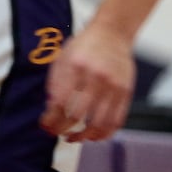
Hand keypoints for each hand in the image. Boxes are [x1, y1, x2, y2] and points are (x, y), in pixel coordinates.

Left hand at [40, 21, 134, 142]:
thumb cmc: (83, 46)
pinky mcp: (126, 92)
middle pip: (77, 115)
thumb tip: (50, 110)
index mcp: (75, 66)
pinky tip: (93, 135)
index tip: (45, 126)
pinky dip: (104, 133)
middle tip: (56, 133)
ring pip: (99, 124)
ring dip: (84, 136)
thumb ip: (56, 82)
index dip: (51, 119)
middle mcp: (95, 77)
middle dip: (63, 129)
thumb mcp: (63, 57)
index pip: (60, 102)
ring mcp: (113, 86)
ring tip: (73, 138)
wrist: (112, 33)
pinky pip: (116, 121)